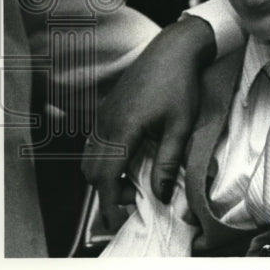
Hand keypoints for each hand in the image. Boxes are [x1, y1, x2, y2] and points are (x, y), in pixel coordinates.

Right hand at [81, 15, 213, 230]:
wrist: (172, 50)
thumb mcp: (181, 126)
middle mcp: (105, 123)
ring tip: (135, 177)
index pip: (106, 177)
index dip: (110, 203)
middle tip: (138, 193)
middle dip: (109, 190)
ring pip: (89, 158)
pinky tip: (128, 157)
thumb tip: (162, 195)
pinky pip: (93, 143)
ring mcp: (102, 115)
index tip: (119, 219)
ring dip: (105, 174)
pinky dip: (103, 158)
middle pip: (91, 171)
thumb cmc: (180, 85)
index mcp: (123, 129)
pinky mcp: (105, 109)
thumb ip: (169, 163)